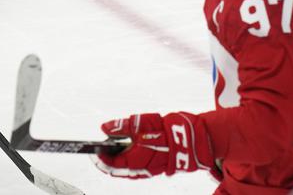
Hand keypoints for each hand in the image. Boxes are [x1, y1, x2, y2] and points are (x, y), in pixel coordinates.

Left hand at [94, 112, 217, 179]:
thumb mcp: (146, 122)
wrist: (198, 141)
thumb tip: (105, 127)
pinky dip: (132, 161)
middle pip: (116, 169)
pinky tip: (135, 151)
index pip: (109, 163)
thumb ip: (125, 125)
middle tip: (106, 145)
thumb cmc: (173, 130)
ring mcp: (149, 171)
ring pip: (127, 170)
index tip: (94, 147)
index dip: (99, 156)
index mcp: (135, 159)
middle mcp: (140, 169)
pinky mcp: (157, 169)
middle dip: (109, 157)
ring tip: (120, 146)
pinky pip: (138, 169)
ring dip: (120, 160)